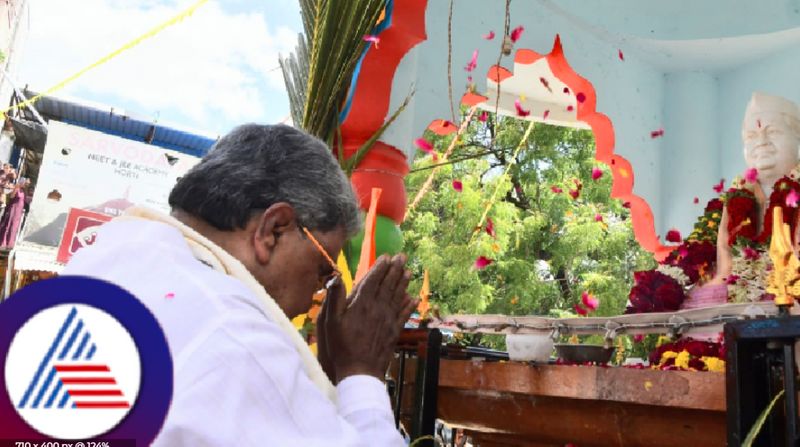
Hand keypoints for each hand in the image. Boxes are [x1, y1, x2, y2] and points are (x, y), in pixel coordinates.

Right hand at [319, 254, 417, 381]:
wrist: (360, 371)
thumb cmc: (341, 346)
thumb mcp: (331, 321)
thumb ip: (334, 298)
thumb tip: (336, 276)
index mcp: (362, 304)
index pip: (373, 280)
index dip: (380, 267)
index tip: (387, 256)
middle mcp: (378, 309)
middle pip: (388, 285)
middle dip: (395, 269)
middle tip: (403, 256)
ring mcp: (388, 320)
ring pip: (398, 296)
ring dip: (404, 283)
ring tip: (409, 271)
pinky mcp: (394, 331)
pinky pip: (403, 314)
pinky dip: (409, 305)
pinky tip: (413, 298)